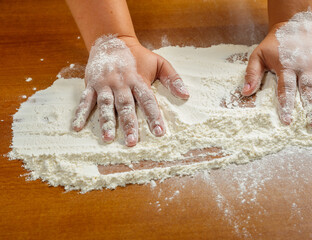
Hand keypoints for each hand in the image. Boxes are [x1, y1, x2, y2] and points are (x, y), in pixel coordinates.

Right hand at [72, 35, 188, 146]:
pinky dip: (81, 113)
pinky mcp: (92, 84)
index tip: (159, 132)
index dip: (153, 116)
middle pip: (126, 106)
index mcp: (138, 79)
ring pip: (106, 105)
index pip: (147, 100)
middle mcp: (121, 83)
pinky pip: (85, 100)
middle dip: (129, 124)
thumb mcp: (159, 62)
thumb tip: (186, 94)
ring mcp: (105, 84)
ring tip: (107, 138)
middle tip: (132, 142)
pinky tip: (77, 127)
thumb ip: (173, 78)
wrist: (112, 41)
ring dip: (106, 122)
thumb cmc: (138, 56)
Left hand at [242, 12, 311, 127]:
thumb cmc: (274, 44)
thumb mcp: (258, 55)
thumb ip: (252, 73)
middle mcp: (304, 66)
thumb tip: (245, 92)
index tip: (287, 121)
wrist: (295, 24)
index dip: (287, 105)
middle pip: (308, 90)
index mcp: (286, 66)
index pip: (286, 89)